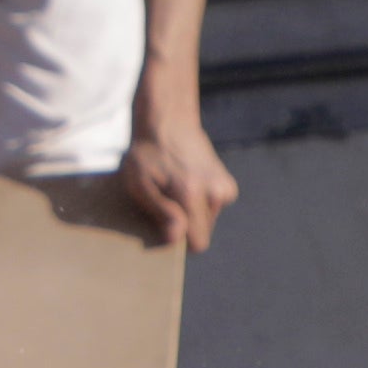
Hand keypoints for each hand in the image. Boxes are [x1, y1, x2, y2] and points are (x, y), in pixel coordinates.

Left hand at [119, 92, 239, 252]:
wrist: (168, 123)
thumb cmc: (147, 154)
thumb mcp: (140, 182)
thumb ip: (160, 211)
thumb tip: (176, 238)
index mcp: (192, 193)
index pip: (198, 243)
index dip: (180, 242)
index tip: (164, 227)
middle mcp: (215, 192)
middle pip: (202, 234)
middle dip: (185, 227)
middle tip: (166, 203)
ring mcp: (225, 189)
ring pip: (207, 222)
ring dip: (192, 214)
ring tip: (175, 190)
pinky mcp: (228, 187)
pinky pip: (213, 210)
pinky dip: (201, 204)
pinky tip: (188, 185)